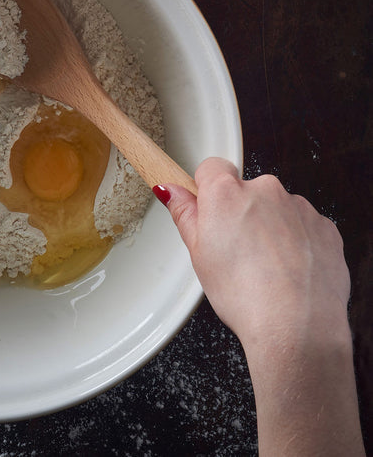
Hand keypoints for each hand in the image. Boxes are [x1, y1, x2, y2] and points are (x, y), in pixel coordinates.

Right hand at [156, 158, 364, 456]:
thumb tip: (170, 189)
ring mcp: (299, 207)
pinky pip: (304, 225)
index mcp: (227, 193)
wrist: (298, 327)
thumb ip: (184, 213)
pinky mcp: (325, 227)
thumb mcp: (198, 254)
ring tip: (265, 267)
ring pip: (277, 208)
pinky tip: (289, 270)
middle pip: (246, 190)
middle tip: (235, 251)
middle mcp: (265, 190)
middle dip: (241, 212)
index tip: (208, 212)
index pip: (211, 167)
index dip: (207, 190)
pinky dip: (297, 242)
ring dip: (270, 227)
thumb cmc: (246, 295)